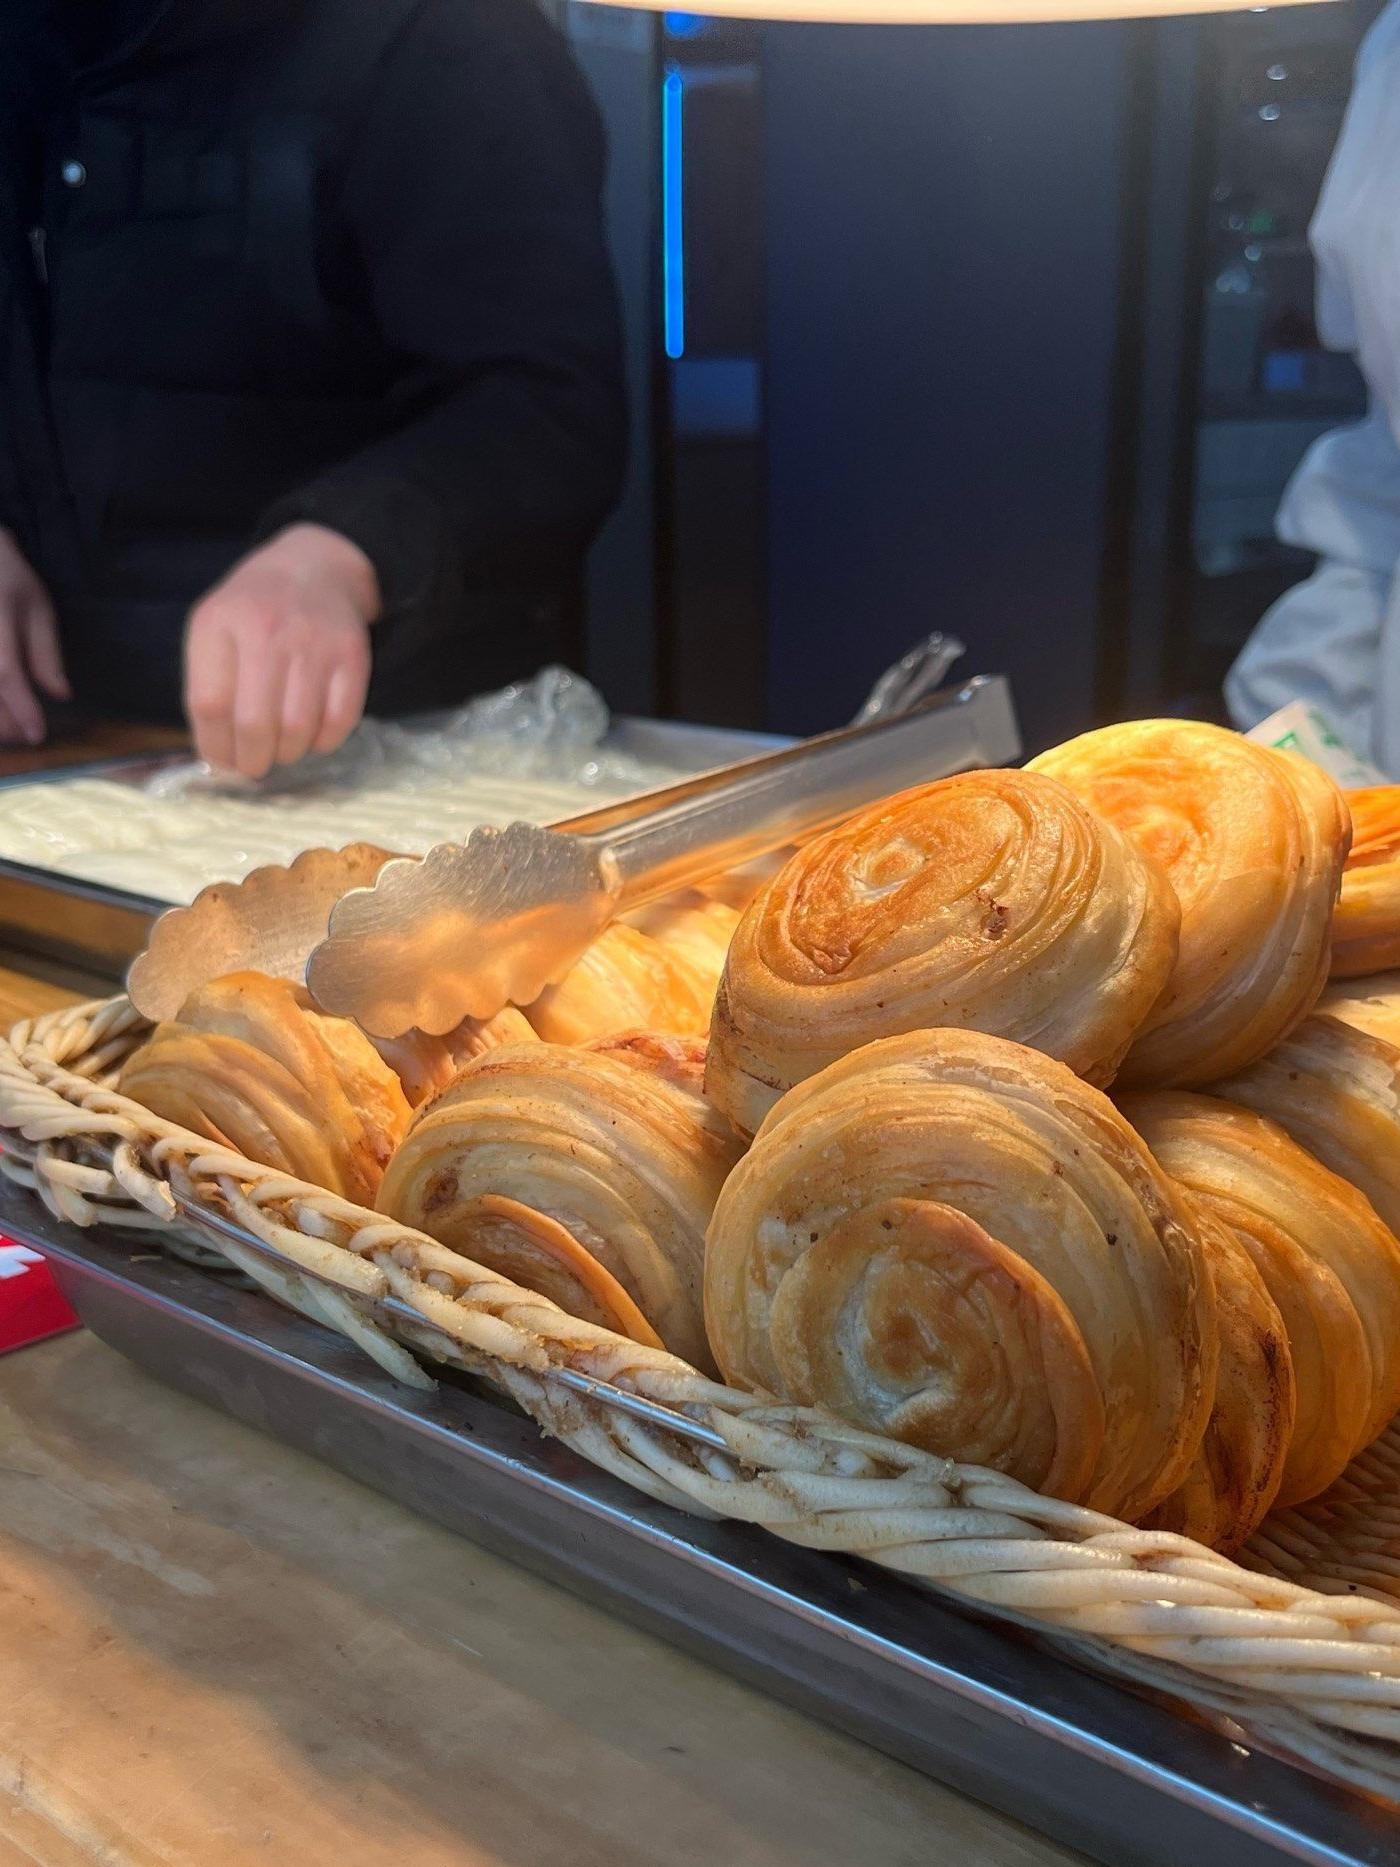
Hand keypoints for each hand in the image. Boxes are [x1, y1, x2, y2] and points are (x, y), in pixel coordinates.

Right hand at [0, 529, 68, 744]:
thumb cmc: (9, 581)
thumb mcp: (38, 610)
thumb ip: (47, 654)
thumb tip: (61, 695)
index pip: (6, 675)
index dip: (22, 709)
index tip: (37, 734)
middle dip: (5, 724)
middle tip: (27, 736)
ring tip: (11, 730)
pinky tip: (1, 716)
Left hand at [184, 524, 380, 777]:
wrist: (313, 568)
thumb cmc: (253, 611)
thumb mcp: (213, 630)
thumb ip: (207, 685)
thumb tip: (219, 757)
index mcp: (220, 623)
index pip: (209, 704)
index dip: (214, 746)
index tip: (222, 762)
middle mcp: (267, 630)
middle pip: (254, 723)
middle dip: (252, 760)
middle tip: (254, 766)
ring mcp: (314, 643)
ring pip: (298, 728)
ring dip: (288, 753)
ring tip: (282, 748)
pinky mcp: (352, 657)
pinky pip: (339, 721)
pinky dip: (324, 741)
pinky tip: (312, 734)